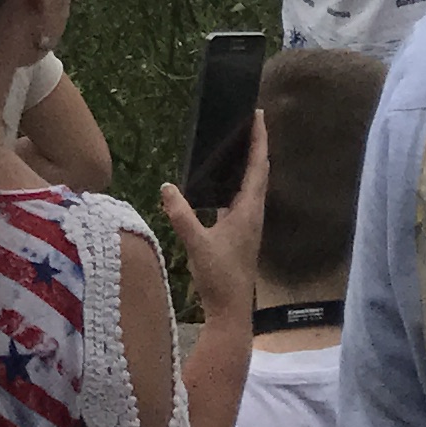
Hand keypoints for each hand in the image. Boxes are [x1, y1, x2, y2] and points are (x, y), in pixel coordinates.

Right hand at [161, 113, 267, 322]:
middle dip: (256, 146)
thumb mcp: (197, 244)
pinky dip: (237, 184)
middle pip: (259, 172)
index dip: (259, 140)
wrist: (231, 311)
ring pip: (252, 186)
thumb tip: (166, 186)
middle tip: (249, 122)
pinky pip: (242, 199)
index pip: (258, 166)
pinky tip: (221, 185)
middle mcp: (253, 214)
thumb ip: (181, 215)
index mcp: (248, 210)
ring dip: (249, 164)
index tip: (259, 115)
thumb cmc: (219, 277)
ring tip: (237, 145)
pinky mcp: (241, 234)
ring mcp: (248, 225)